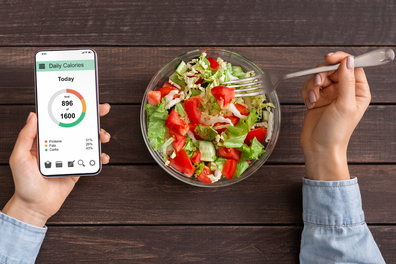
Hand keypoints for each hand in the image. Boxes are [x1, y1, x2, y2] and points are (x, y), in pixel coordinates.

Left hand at [2, 103, 110, 226]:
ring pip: (88, 141)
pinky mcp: (78, 168)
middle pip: (79, 127)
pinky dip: (100, 157)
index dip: (72, 109)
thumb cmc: (24, 183)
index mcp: (45, 140)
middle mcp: (59, 146)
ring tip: (103, 137)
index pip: (61, 120)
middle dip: (93, 117)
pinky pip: (92, 159)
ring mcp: (70, 156)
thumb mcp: (19, 157)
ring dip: (99, 136)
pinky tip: (103, 157)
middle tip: (103, 110)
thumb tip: (33, 116)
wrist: (35, 206)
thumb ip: (25, 136)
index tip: (82, 100)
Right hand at [300, 52, 370, 180]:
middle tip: (318, 85)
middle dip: (322, 75)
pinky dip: (307, 93)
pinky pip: (309, 86)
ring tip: (313, 99)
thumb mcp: (345, 105)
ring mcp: (329, 94)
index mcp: (358, 91)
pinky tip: (309, 104)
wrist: (319, 148)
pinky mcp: (316, 99)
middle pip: (332, 68)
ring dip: (312, 86)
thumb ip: (347, 81)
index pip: (351, 65)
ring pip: (318, 76)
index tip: (328, 58)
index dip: (340, 59)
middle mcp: (344, 90)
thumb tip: (348, 60)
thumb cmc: (336, 132)